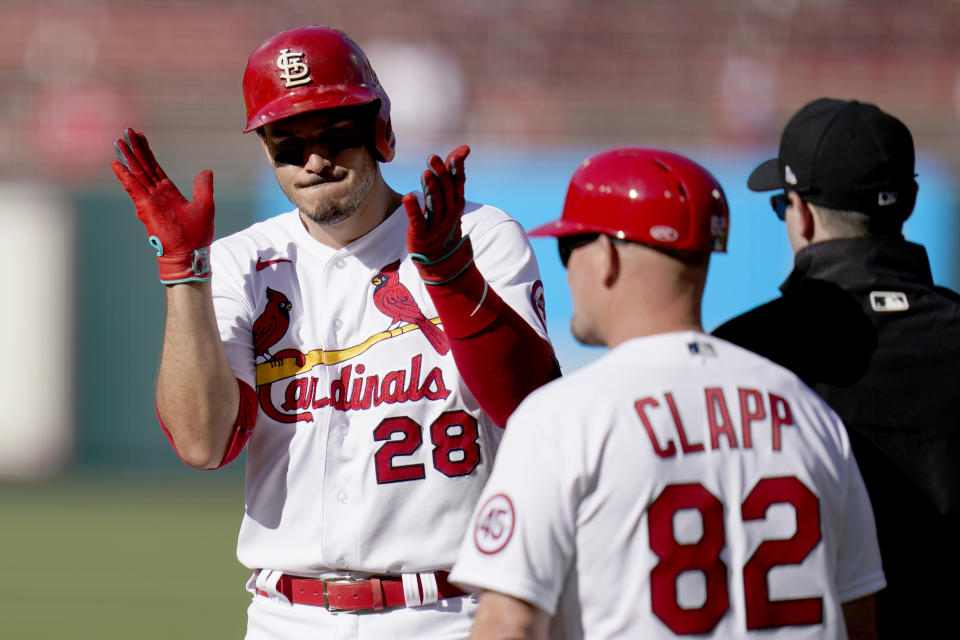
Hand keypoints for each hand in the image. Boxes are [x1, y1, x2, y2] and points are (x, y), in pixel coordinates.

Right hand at [111, 128, 214, 283]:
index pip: (154, 167)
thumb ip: (203, 187)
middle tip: (126, 131)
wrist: (191, 253)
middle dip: (135, 149)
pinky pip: (133, 188)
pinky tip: (117, 164)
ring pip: (136, 174)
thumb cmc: (198, 234)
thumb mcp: (205, 205)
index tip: (140, 137)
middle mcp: (156, 194)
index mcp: (169, 192)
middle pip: (143, 166)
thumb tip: (206, 171)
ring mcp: (150, 200)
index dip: (147, 152)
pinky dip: (125, 176)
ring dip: (128, 158)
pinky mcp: (146, 208)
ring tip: (118, 142)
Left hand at [403, 145, 471, 283]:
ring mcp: (436, 224)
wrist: (440, 258)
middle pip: (446, 191)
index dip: (457, 168)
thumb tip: (462, 149)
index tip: (459, 153)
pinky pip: (418, 221)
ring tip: (425, 173)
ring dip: (430, 188)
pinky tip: (408, 197)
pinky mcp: (421, 234)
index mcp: (456, 203)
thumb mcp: (448, 199)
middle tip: (433, 158)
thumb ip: (449, 175)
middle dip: (440, 174)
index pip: (458, 183)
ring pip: (435, 204)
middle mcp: (449, 213)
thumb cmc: (441, 223)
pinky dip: (413, 209)